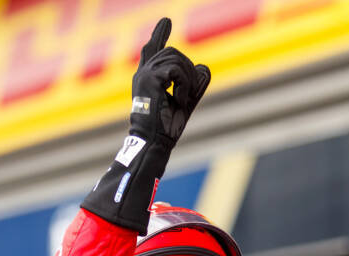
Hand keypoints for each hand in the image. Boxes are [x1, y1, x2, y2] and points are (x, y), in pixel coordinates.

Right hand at [130, 18, 210, 145]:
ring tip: (183, 98)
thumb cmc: (167, 126)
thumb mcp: (184, 101)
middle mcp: (143, 73)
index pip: (152, 49)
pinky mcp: (150, 79)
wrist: (155, 140)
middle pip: (173, 53)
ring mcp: (145, 74)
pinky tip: (180, 100)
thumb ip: (193, 84)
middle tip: (189, 93)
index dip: (160, 34)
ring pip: (177, 59)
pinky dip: (184, 85)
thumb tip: (204, 68)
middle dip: (188, 70)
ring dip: (188, 79)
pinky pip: (176, 70)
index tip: (166, 21)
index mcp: (148, 78)